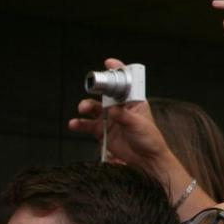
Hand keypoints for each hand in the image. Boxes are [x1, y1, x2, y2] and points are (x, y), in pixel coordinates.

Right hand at [67, 59, 182, 186]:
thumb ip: (124, 116)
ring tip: (82, 108)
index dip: (118, 72)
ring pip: (94, 108)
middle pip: (105, 94)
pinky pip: (87, 125)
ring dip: (86, 106)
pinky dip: (79, 124)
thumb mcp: (139, 125)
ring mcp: (110, 119)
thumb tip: (112, 109)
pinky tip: (74, 124)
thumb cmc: (150, 140)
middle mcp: (120, 108)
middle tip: (92, 89)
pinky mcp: (102, 131)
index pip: (125, 83)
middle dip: (97, 90)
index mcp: (133, 102)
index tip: (109, 63)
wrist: (146, 160)